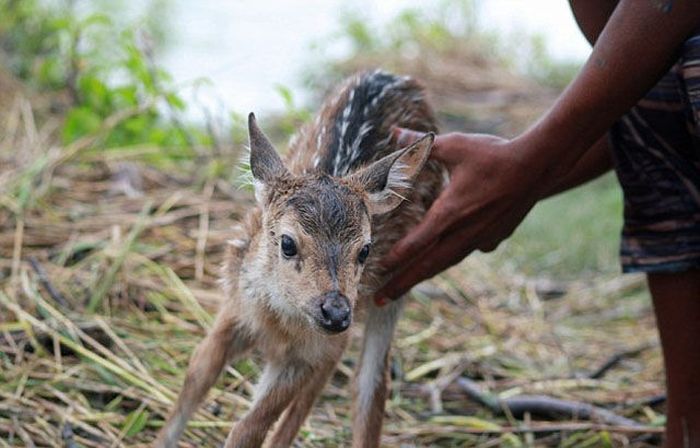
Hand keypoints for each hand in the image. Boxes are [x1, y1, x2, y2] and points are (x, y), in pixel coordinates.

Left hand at [375, 129, 545, 304]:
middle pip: (427, 264)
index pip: (417, 243)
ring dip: (423, 275)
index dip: (397, 258)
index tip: (379, 270)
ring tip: (404, 286)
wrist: (538, 165)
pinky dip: (453, 256)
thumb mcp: (454, 145)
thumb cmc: (494, 154)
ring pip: (447, 262)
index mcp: (450, 212)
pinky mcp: (495, 237)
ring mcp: (481, 238)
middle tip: (380, 300)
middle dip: (402, 282)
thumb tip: (394, 132)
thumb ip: (420, 145)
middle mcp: (464, 231)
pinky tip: (446, 257)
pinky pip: (469, 251)